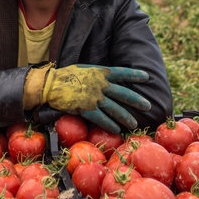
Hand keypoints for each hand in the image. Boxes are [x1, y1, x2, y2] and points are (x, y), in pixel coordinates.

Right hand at [35, 64, 151, 132]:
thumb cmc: (66, 75)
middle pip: (123, 93)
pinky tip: (117, 129)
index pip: (122, 73)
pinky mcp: (87, 109)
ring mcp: (94, 97)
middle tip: (148, 106)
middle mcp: (100, 85)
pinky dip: (110, 124)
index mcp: (100, 72)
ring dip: (126, 117)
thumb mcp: (85, 69)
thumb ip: (97, 74)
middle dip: (137, 100)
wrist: (51, 84)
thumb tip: (107, 78)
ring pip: (115, 109)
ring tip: (134, 123)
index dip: (134, 75)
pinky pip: (102, 119)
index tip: (146, 77)